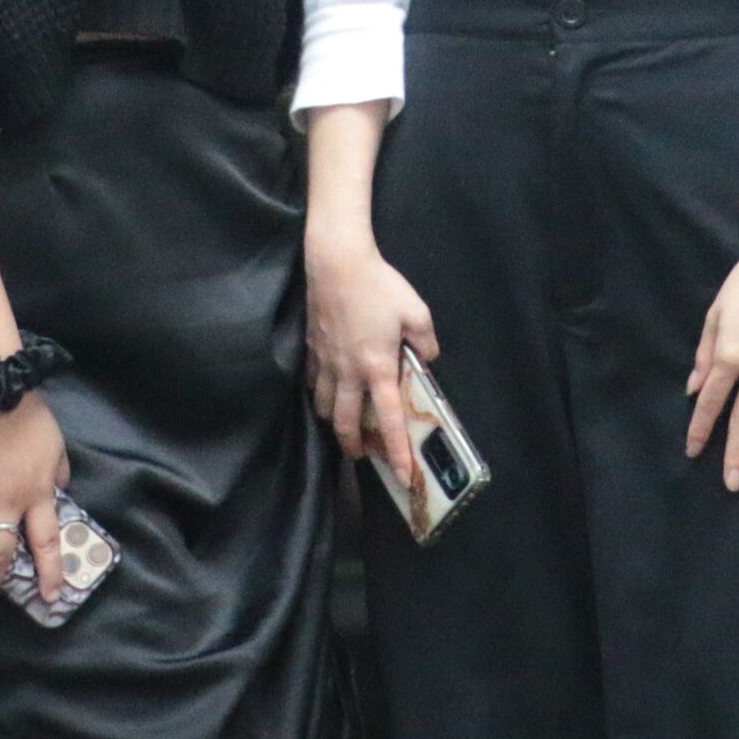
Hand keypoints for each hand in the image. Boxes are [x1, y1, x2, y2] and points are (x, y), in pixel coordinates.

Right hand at [307, 231, 435, 490]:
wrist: (336, 263)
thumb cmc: (379, 286)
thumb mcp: (417, 312)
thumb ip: (426, 343)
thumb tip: (426, 359)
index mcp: (378, 368)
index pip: (389, 420)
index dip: (397, 451)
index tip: (402, 475)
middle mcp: (348, 373)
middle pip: (345, 423)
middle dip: (354, 445)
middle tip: (363, 455)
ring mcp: (325, 362)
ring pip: (323, 406)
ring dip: (334, 422)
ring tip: (345, 424)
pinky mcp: (312, 349)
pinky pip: (313, 382)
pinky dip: (320, 394)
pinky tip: (327, 390)